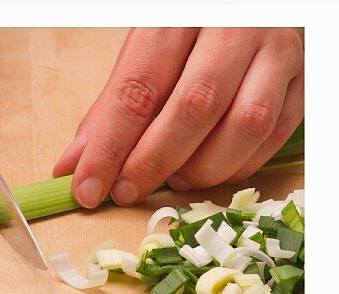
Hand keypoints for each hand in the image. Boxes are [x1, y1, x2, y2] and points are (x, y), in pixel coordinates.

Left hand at [54, 28, 303, 207]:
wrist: (247, 9)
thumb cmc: (188, 32)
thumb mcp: (143, 53)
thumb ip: (110, 110)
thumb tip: (72, 168)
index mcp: (179, 16)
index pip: (138, 89)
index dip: (110, 148)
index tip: (89, 189)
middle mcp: (236, 27)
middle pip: (195, 106)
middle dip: (153, 162)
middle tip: (126, 192)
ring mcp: (279, 50)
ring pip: (245, 125)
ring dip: (202, 169)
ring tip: (173, 180)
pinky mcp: (305, 77)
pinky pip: (275, 134)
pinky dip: (239, 166)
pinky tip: (211, 171)